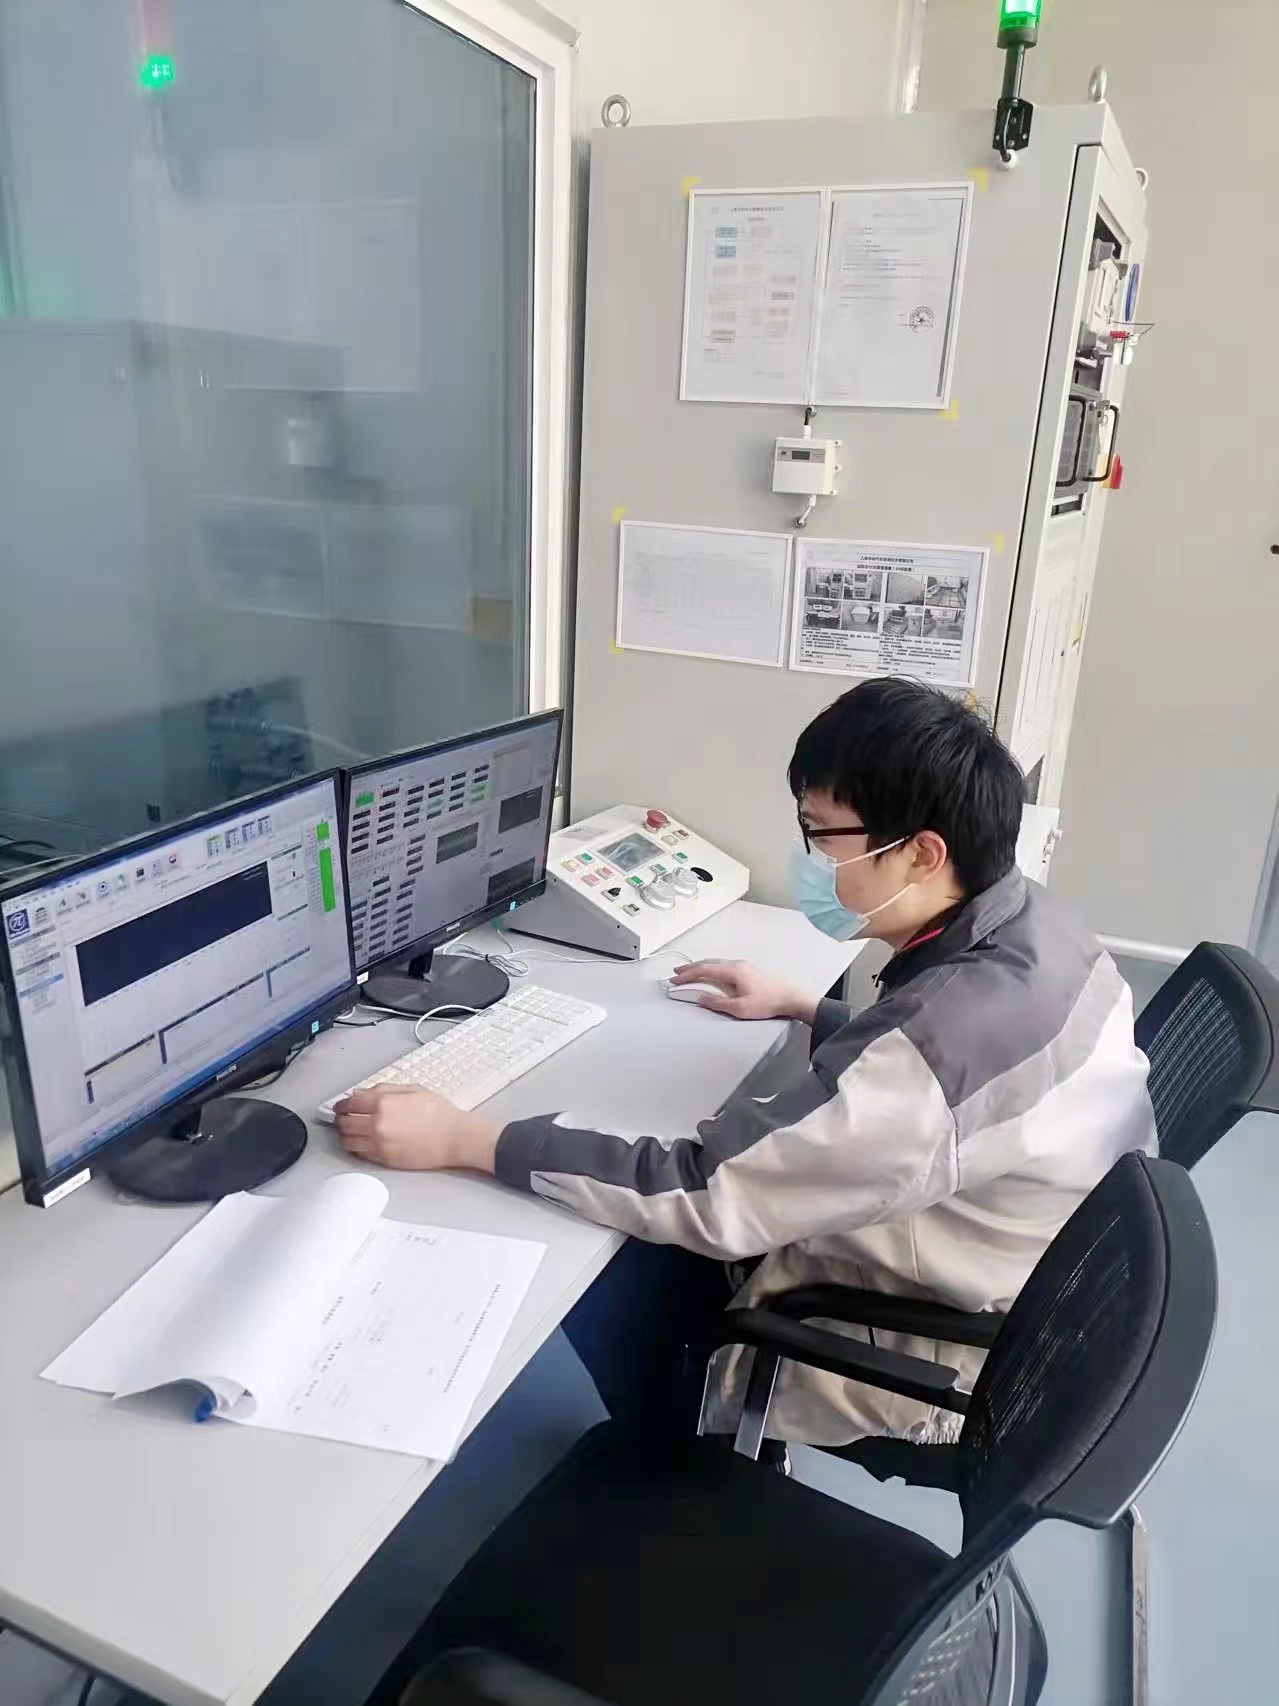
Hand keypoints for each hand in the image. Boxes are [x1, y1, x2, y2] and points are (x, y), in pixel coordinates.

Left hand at [334, 1085, 500, 1174]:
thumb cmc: (439, 1114)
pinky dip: (356, 1147)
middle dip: (340, 1119)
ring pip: (348, 1141)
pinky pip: (360, 1153)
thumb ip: (384, 1089)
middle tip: (342, 1118)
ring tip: (349, 1131)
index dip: (342, 1104)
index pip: (350, 1103)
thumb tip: (363, 1093)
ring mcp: (380, 1144)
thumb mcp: (413, 1089)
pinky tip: (362, 1142)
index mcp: (384, 1103)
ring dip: (345, 1135)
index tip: (341, 1105)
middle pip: (344, 1123)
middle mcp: (378, 1124)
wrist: (454, 1138)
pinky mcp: (385, 1159)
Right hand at [670, 960, 817, 1024]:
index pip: (703, 970)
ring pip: (715, 962)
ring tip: (688, 971)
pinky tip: (709, 972)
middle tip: (676, 973)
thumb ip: (717, 1003)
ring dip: (700, 967)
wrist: (790, 998)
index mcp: (732, 971)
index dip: (687, 975)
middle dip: (690, 968)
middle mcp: (736, 964)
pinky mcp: (748, 969)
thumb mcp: (739, 1008)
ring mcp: (743, 965)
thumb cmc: (767, 1003)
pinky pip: (723, 964)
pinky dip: (711, 967)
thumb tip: (700, 998)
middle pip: (707, 963)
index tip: (674, 980)